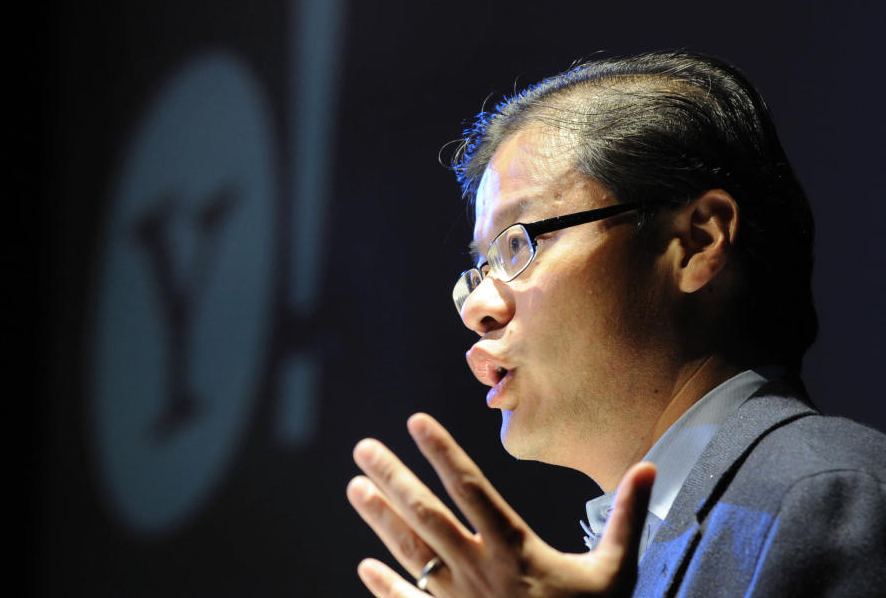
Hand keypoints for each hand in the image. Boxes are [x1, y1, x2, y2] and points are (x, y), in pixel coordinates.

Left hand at [347, 413, 654, 597]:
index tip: (416, 422)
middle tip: (363, 448)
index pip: (470, 488)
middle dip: (393, 477)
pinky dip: (386, 587)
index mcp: (516, 549)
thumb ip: (626, 517)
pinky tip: (366, 567)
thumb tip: (648, 466)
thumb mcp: (616, 573)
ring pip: (412, 551)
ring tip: (355, 487)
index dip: (442, 451)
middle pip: (427, 514)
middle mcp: (480, 571)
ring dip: (380, 519)